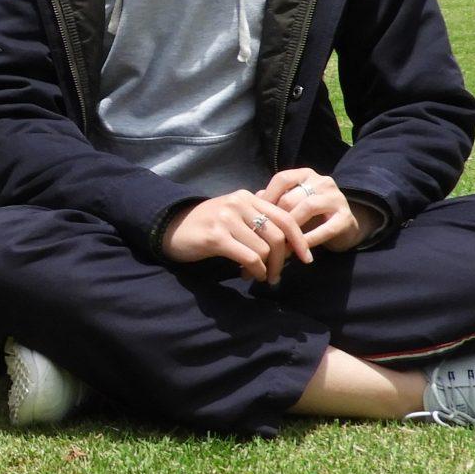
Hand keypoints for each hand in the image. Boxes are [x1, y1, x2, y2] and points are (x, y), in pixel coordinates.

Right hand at [162, 188, 313, 283]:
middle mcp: (238, 204)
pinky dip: (255, 270)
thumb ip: (256, 215)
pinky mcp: (216, 237)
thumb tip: (286, 226)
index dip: (299, 239)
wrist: (169, 229)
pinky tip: (248, 275)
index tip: (305, 258)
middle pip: (277, 234)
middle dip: (283, 260)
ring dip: (266, 268)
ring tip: (257, 276)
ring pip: (264, 248)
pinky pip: (249, 257)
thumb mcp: (232, 213)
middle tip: (276, 276)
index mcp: (246, 197)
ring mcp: (227, 219)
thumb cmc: (203, 225)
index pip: (284, 216)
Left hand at [261, 167, 371, 253]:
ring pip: (307, 208)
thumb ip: (273, 200)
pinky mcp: (346, 218)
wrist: (344, 227)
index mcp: (306, 175)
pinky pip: (325, 228)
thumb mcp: (291, 204)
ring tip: (279, 244)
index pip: (282, 179)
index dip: (267, 197)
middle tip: (264, 236)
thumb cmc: (310, 216)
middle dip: (276, 219)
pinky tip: (298, 250)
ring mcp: (336, 198)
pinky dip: (308, 239)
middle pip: (291, 197)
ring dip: (291, 228)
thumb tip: (253, 201)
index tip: (255, 216)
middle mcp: (322, 182)